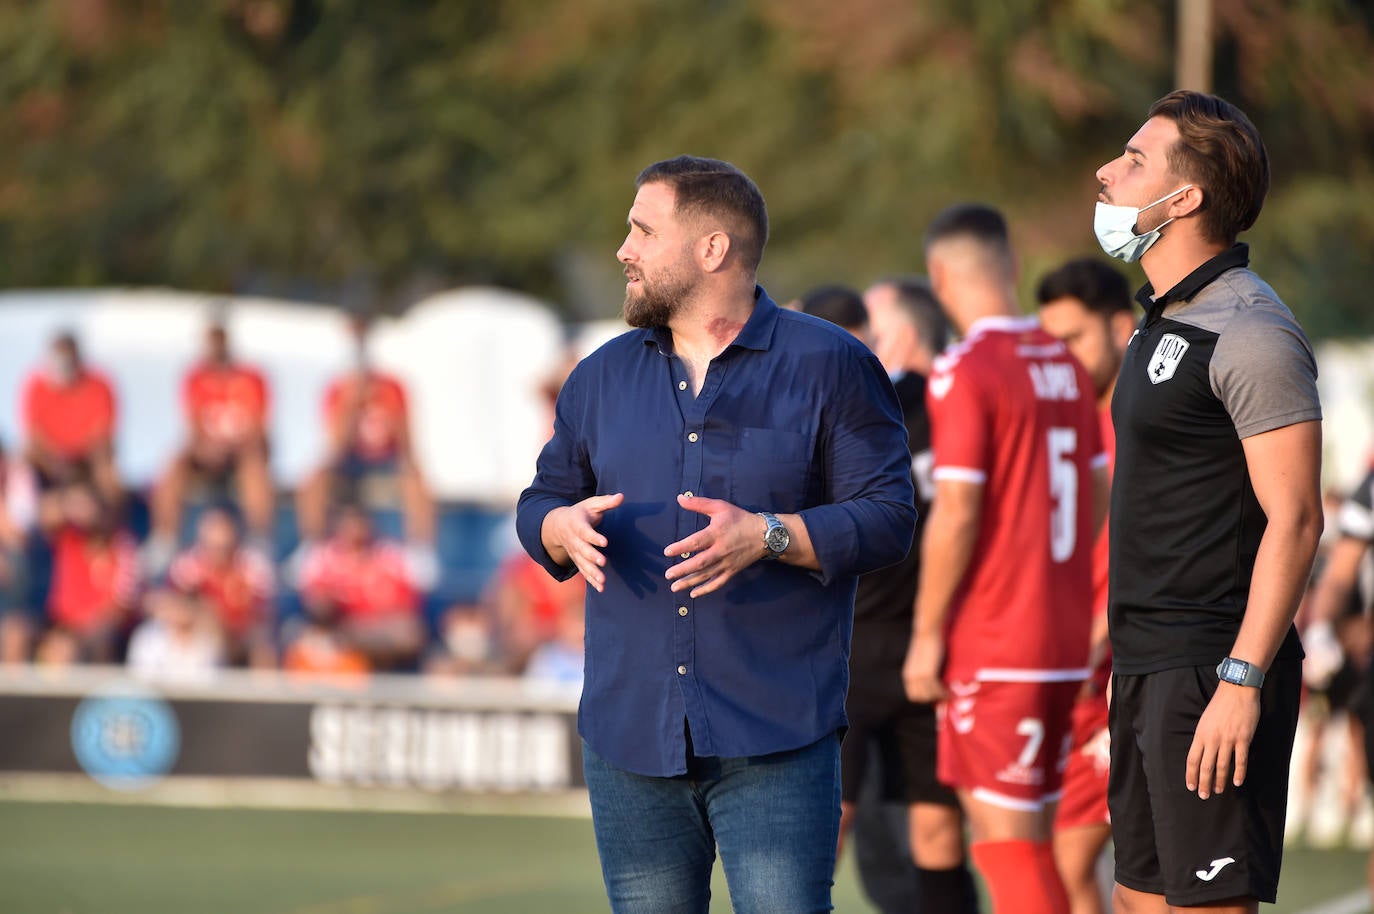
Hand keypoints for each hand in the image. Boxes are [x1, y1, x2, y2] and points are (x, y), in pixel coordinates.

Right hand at [542, 493, 623, 592]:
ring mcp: (574, 552)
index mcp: (577, 524)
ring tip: (603, 581)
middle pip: (582, 550)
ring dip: (592, 573)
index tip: (604, 542)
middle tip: (602, 562)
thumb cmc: (580, 513)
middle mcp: (574, 540)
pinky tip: (601, 588)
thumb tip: (621, 496)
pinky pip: (583, 572)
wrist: (558, 525)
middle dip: (592, 557)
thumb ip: (606, 502)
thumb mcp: (591, 504)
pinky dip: (591, 580)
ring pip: (582, 564)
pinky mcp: (577, 561)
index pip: (585, 531)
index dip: (594, 537)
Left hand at [663, 494, 766, 597]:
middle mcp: (721, 550)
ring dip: (690, 582)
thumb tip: (679, 498)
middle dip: (682, 570)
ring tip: (674, 587)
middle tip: (668, 574)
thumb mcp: (720, 507)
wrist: (764, 534)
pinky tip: (693, 594)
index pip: (696, 542)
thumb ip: (699, 503)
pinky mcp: (732, 571)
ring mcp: (727, 562)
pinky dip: (706, 589)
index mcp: (717, 533)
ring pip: (706, 575)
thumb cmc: (739, 519)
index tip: (667, 552)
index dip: (681, 547)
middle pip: (699, 563)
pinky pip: (718, 582)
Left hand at [902, 633, 946, 702]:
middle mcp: (911, 678)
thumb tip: (932, 680)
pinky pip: (937, 690)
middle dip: (932, 699)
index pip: (913, 696)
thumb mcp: (921, 662)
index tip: (936, 697)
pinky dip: (944, 694)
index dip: (925, 698)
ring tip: (950, 696)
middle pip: (920, 699)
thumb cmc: (926, 644)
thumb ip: (922, 672)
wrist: (927, 632)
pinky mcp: (928, 674)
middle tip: (944, 697)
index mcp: (908, 676)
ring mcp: (919, 677)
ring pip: (929, 696)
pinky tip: (951, 693)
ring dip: (940, 697)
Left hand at [1185, 681, 1260, 798]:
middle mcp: (1212, 739)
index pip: (1192, 759)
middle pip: (1205, 766)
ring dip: (1220, 781)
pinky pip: (1240, 760)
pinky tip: (1237, 782)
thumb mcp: (1205, 720)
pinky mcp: (1243, 738)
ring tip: (1218, 791)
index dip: (1191, 775)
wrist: (1237, 690)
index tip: (1191, 786)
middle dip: (1203, 783)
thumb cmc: (1220, 705)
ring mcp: (1228, 739)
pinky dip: (1239, 773)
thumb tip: (1202, 754)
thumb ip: (1204, 737)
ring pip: (1222, 766)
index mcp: (1200, 734)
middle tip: (1203, 795)